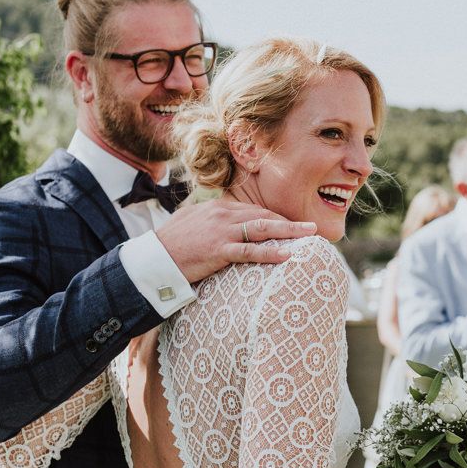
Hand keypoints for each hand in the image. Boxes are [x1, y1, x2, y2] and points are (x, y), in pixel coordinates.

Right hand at [156, 198, 316, 282]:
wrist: (153, 259)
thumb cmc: (173, 244)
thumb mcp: (195, 225)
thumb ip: (216, 223)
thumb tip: (232, 229)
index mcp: (219, 208)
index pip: (255, 211)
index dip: (277, 219)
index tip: (294, 227)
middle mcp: (224, 215)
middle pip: (264, 216)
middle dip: (290, 222)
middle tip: (312, 228)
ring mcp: (222, 231)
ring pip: (262, 228)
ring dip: (289, 231)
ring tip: (309, 234)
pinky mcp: (218, 249)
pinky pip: (249, 251)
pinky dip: (270, 252)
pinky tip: (287, 254)